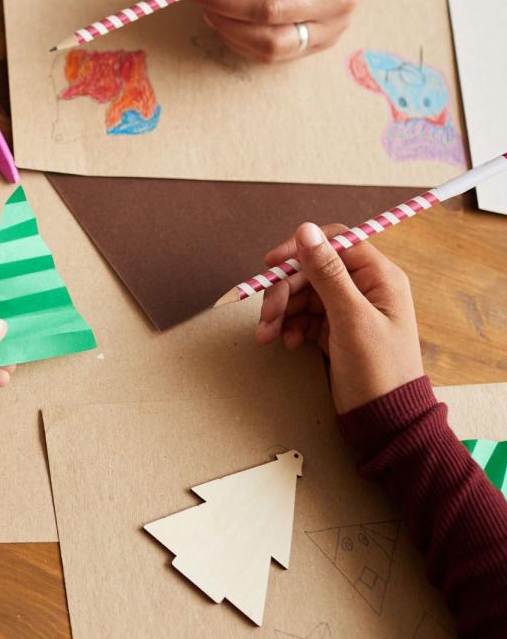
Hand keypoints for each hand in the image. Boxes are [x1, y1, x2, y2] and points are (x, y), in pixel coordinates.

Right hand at [255, 222, 423, 413]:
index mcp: (379, 277)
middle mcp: (364, 287)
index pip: (335, 242)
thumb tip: (306, 229)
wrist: (384, 421)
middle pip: (311, 270)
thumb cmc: (378, 370)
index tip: (272, 263)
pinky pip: (303, 315)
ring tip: (267, 335)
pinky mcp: (334, 329)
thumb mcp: (351, 319)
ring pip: (302, 293)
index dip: (301, 248)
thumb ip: (328, 273)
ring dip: (281, 311)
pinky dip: (288, 325)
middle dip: (285, 290)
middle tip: (267, 314)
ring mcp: (348, 309)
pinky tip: (285, 342)